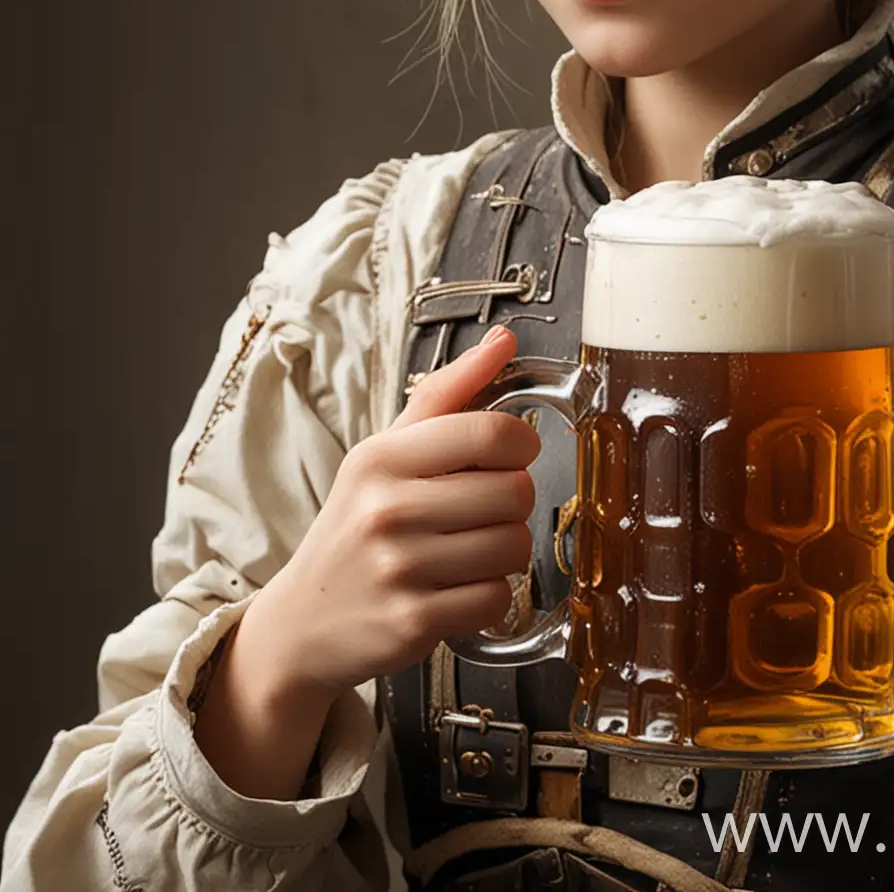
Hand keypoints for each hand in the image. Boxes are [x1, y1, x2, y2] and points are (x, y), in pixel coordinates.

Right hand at [239, 324, 539, 704]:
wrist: (302, 623)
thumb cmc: (357, 525)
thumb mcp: (387, 452)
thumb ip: (449, 391)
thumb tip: (505, 339)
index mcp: (382, 457)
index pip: (494, 433)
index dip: (522, 444)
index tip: (507, 457)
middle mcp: (387, 510)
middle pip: (516, 493)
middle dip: (512, 503)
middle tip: (480, 513)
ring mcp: (399, 570)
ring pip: (514, 547)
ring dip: (504, 552)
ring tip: (466, 552)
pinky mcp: (412, 624)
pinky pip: (496, 598)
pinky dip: (489, 597)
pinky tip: (456, 590)